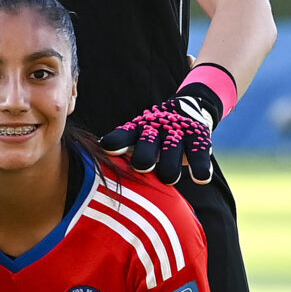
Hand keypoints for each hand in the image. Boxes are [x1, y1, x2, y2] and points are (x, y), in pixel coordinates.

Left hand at [100, 93, 217, 183]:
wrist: (188, 108)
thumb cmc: (151, 136)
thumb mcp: (134, 139)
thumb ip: (117, 153)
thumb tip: (89, 183)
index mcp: (135, 132)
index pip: (121, 137)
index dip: (115, 143)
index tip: (108, 148)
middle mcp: (155, 132)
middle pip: (146, 149)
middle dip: (143, 159)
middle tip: (143, 166)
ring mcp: (177, 135)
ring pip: (172, 156)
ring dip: (169, 170)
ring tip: (169, 178)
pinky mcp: (199, 139)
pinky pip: (200, 157)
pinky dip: (200, 169)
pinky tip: (200, 178)